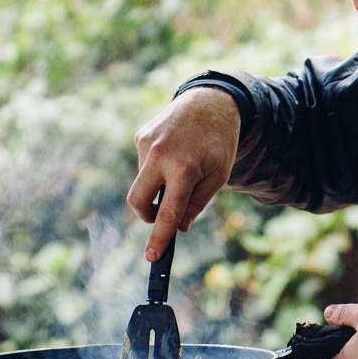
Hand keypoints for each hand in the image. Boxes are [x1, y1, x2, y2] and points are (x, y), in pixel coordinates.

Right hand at [128, 87, 241, 261]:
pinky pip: (144, 165)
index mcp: (185, 167)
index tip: (152, 257)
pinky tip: (174, 152)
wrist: (210, 101)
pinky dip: (156, 168)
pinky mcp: (139, 136)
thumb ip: (197, 204)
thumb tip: (178, 228)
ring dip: (159, 185)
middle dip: (147, 215)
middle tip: (163, 215)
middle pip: (138, 200)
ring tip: (183, 166)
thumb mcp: (219, 175)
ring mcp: (146, 143)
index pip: (168, 211)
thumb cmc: (219, 142)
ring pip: (143, 182)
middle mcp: (160, 155)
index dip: (159, 237)